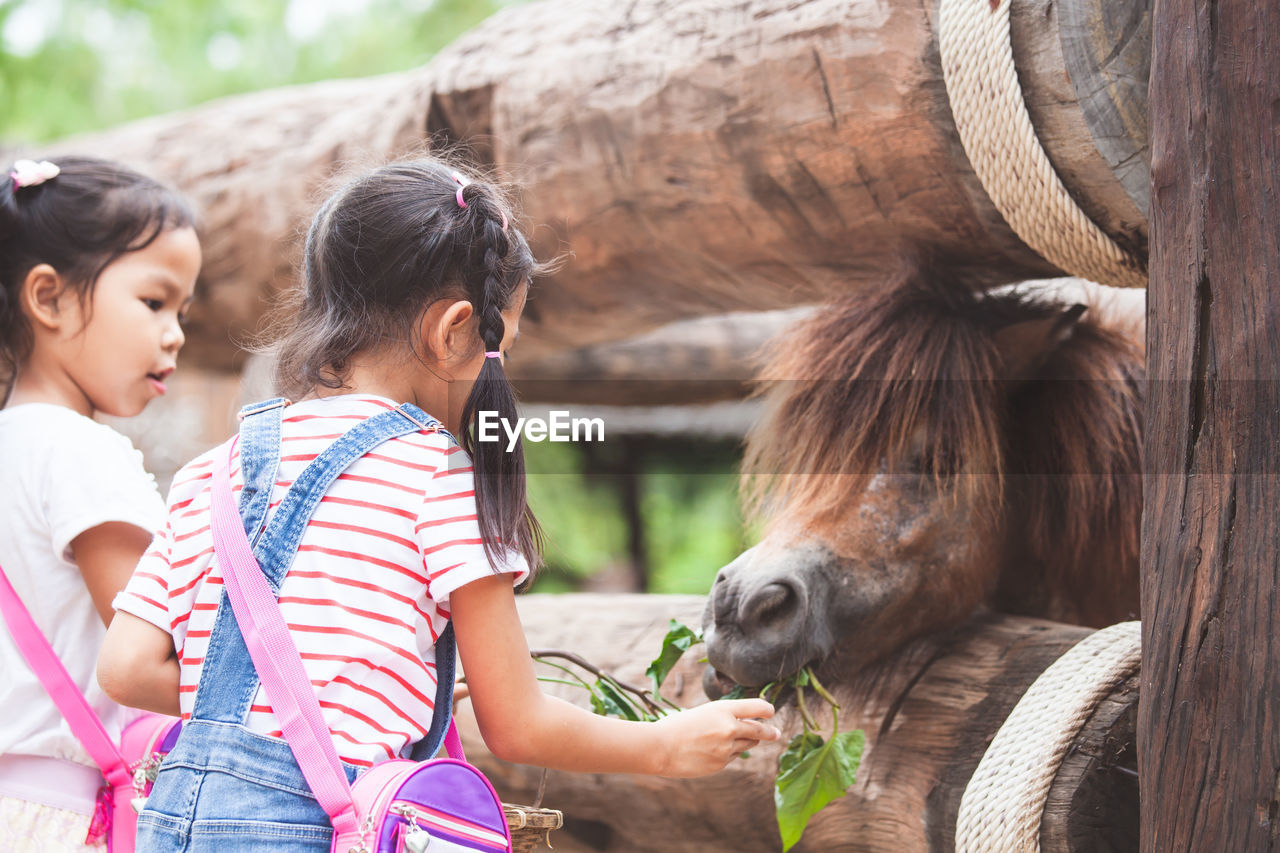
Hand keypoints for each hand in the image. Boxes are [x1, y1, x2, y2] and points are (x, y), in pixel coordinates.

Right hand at [653, 698, 781, 777]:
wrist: (660, 748)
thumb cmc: (676, 726)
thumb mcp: (702, 713)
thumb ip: (723, 718)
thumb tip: (743, 724)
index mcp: (722, 709)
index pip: (756, 707)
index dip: (766, 709)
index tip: (770, 712)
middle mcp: (728, 728)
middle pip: (759, 730)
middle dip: (769, 732)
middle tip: (775, 733)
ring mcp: (726, 748)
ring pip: (747, 744)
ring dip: (748, 741)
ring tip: (746, 738)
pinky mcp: (721, 763)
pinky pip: (732, 756)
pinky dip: (729, 752)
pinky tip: (715, 750)